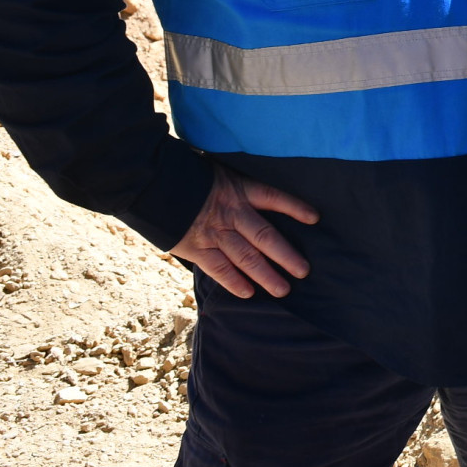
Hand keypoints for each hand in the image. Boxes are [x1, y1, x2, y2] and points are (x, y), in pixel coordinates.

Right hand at [172, 166, 319, 298]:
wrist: (152, 184)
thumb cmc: (188, 178)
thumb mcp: (218, 173)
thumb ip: (236, 188)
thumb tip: (257, 198)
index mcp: (239, 190)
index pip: (273, 198)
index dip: (294, 207)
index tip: (314, 218)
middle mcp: (231, 213)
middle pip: (265, 237)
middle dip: (286, 256)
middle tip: (304, 271)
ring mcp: (214, 232)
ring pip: (246, 257)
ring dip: (266, 275)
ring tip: (283, 289)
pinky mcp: (195, 248)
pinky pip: (218, 268)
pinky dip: (234, 281)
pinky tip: (248, 293)